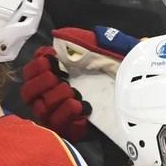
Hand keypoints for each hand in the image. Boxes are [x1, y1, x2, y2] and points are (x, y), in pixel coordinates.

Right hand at [20, 27, 137, 141]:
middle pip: (28, 94)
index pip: (29, 73)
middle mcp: (52, 95)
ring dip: (54, 100)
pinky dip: (68, 117)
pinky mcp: (73, 129)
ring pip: (42, 112)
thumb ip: (84, 40)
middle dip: (40, 84)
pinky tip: (82, 107)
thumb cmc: (116, 69)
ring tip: (73, 94)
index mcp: (55, 75)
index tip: (49, 61)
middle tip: (58, 79)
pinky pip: (62, 128)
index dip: (34, 67)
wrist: (137, 94)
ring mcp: (61, 114)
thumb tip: (62, 35)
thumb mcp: (104, 49)